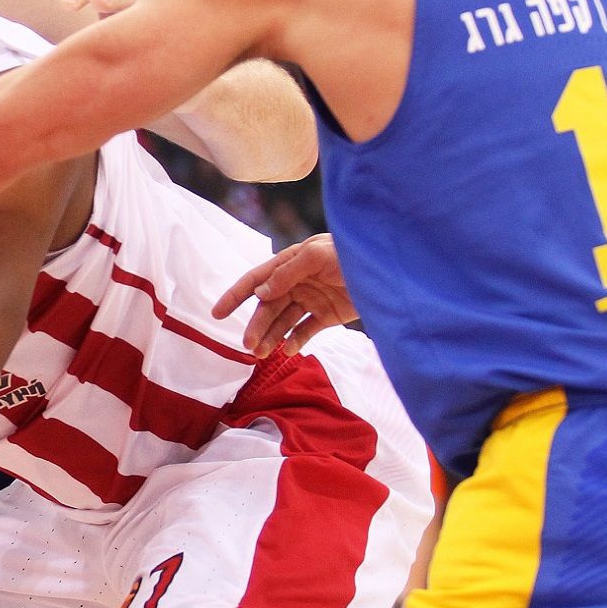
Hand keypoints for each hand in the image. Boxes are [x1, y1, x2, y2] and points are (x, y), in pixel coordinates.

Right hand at [212, 233, 355, 357]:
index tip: (216, 314)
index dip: (235, 295)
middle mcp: (298, 281)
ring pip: (284, 321)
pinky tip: (288, 351)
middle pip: (269, 306)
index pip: (256, 280)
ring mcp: (313, 299)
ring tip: (262, 354)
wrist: (390, 269)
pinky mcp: (329, 315)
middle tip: (249, 346)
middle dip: (257, 326)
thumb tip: (259, 293)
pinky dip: (296, 341)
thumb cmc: (352, 253)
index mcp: (291, 262)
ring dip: (272, 336)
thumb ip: (286, 273)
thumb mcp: (316, 256)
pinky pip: (306, 330)